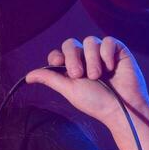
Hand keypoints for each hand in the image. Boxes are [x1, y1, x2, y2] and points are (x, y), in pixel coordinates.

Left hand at [24, 36, 148, 127]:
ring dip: (91, 59)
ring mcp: (102, 53)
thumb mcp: (69, 90)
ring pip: (89, 41)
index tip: (59, 66)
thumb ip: (50, 79)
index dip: (57, 57)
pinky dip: (107, 53)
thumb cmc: (96, 102)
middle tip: (79, 75)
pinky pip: (108, 41)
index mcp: (72, 67)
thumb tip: (27, 77)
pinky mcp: (118, 50)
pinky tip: (111, 67)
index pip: (59, 53)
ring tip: (97, 76)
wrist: (121, 108)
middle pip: (70, 44)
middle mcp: (86, 58)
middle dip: (72, 58)